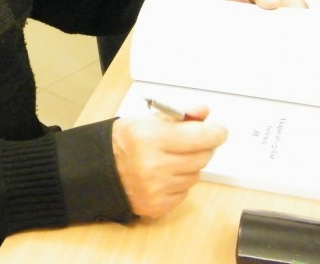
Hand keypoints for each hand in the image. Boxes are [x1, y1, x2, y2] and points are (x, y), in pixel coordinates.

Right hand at [112, 107, 226, 217]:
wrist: (100, 170)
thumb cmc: (125, 141)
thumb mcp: (148, 120)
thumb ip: (178, 117)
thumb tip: (203, 112)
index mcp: (151, 138)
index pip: (198, 137)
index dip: (214, 133)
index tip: (219, 131)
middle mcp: (154, 166)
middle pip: (202, 157)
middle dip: (203, 147)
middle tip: (194, 142)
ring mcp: (156, 189)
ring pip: (195, 176)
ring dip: (190, 166)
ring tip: (171, 159)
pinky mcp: (157, 206)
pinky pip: (184, 193)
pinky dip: (179, 183)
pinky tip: (164, 175)